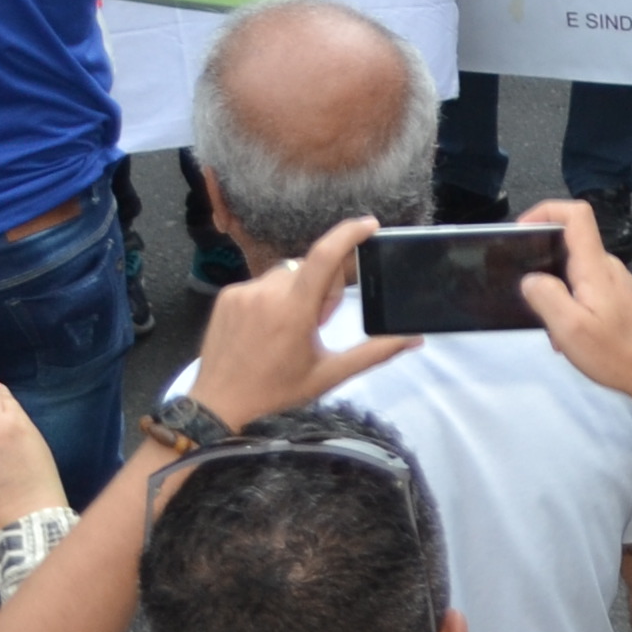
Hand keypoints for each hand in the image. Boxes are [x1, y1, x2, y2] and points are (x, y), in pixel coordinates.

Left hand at [192, 214, 418, 422]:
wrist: (218, 405)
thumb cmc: (276, 391)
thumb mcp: (329, 375)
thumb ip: (373, 353)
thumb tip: (413, 339)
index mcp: (294, 311)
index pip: (325, 256)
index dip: (349, 234)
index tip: (369, 225)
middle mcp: (267, 293)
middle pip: (310, 268)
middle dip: (323, 288)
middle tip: (315, 325)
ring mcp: (243, 293)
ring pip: (286, 273)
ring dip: (297, 290)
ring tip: (288, 327)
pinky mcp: (226, 296)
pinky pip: (261, 283)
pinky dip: (272, 297)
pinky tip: (265, 326)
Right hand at [510, 194, 631, 410]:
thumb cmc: (617, 352)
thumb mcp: (571, 328)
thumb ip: (546, 296)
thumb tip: (530, 278)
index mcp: (595, 266)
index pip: (576, 214)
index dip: (545, 211)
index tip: (520, 233)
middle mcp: (608, 267)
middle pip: (571, 244)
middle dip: (542, 265)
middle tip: (526, 297)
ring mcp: (616, 284)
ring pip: (575, 274)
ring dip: (555, 296)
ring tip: (550, 329)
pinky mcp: (620, 301)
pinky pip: (586, 293)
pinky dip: (570, 309)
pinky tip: (567, 340)